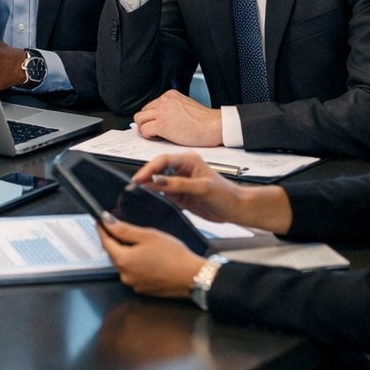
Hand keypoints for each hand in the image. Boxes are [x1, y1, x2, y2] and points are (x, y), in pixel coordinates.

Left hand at [96, 215, 204, 299]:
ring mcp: (134, 284)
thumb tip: (106, 221)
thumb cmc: (173, 254)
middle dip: (114, 241)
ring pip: (123, 264)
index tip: (99, 221)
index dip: (102, 230)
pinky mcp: (143, 289)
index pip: (106, 242)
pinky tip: (146, 257)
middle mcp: (125, 275)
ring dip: (125, 252)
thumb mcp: (147, 235)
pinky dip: (135, 263)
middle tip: (117, 227)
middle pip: (113, 254)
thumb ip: (124, 229)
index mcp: (123, 260)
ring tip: (136, 242)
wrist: (192, 276)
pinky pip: (133, 273)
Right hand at [129, 152, 246, 223]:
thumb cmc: (226, 195)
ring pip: (157, 181)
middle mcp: (182, 169)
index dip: (149, 168)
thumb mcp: (202, 188)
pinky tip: (146, 197)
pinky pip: (161, 192)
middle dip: (144, 176)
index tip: (139, 178)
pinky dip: (153, 194)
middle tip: (133, 186)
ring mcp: (179, 182)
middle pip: (157, 169)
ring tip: (135, 192)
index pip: (162, 160)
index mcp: (188, 160)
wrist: (236, 209)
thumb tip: (156, 180)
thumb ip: (178, 184)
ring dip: (147, 186)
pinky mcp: (178, 194)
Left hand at [133, 89, 223, 146]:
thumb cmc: (205, 121)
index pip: (151, 105)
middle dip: (146, 122)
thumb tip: (161, 117)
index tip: (156, 124)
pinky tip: (158, 138)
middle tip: (153, 131)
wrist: (214, 126)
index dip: (152, 117)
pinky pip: (144, 130)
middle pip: (142, 111)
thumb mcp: (186, 106)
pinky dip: (148, 136)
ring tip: (154, 135)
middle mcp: (164, 101)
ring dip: (144, 128)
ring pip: (139, 119)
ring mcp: (162, 112)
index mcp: (170, 95)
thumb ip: (172, 108)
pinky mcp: (162, 124)